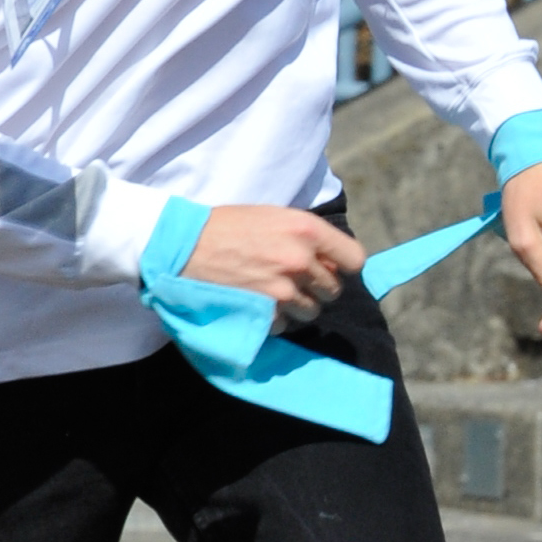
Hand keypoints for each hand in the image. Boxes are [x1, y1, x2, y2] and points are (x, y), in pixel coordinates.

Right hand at [184, 206, 369, 318]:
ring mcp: (284, 288)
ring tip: (273, 293)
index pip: (355, 259)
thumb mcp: (275, 216)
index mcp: (308, 230)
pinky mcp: (266, 312)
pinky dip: (273, 319)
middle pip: (334, 289)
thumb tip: (330, 261)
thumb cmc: (229, 225)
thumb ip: (306, 236)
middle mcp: (301, 259)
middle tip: (293, 280)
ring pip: (312, 311)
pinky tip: (256, 302)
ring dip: (297, 306)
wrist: (186, 245)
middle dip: (317, 287)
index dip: (344, 265)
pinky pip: (285, 325)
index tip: (330, 267)